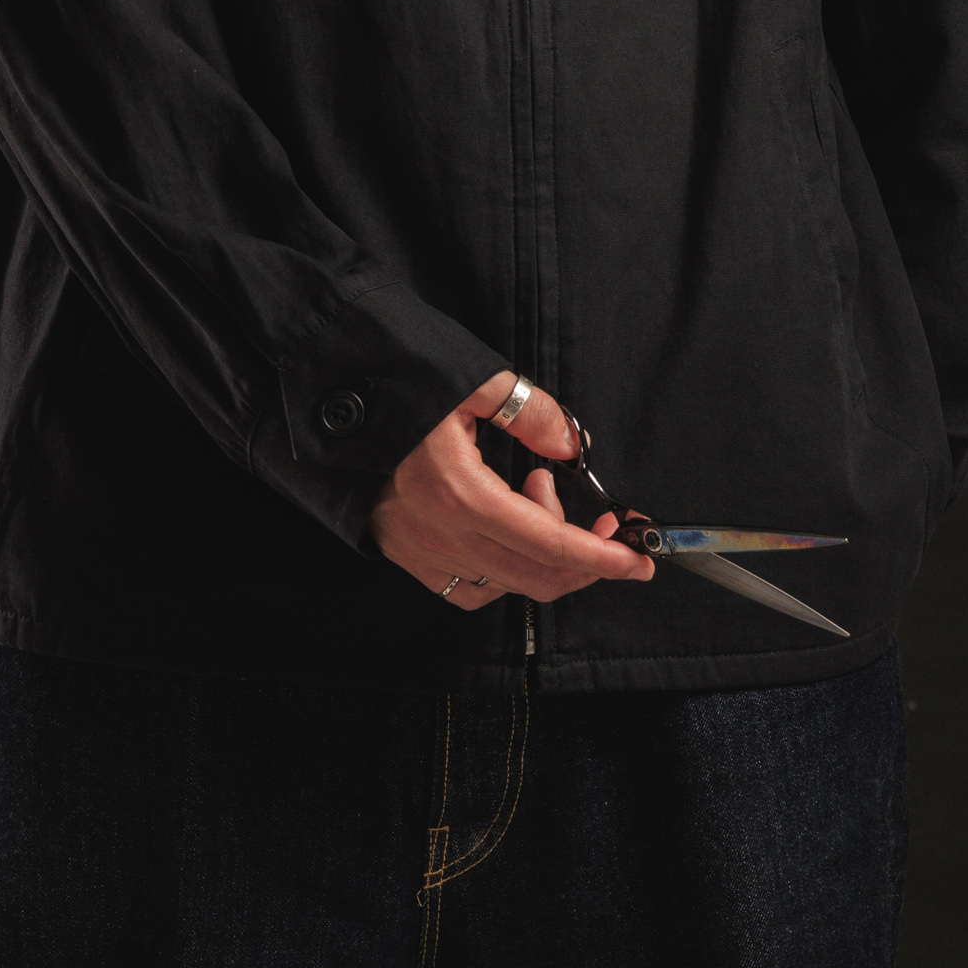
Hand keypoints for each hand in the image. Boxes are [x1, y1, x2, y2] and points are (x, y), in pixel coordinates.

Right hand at [368, 371, 655, 610]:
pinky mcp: (403, 553)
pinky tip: (507, 532)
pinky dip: (503, 572)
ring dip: (542, 555)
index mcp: (459, 492)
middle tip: (606, 524)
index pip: (548, 543)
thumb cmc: (399, 382)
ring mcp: (418, 550)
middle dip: (585, 558)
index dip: (601, 556)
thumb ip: (529, 412)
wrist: (329, 395)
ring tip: (534, 496)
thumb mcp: (472, 379)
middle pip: (535, 576)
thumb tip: (570, 444)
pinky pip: (468, 588)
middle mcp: (439, 533)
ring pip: (505, 585)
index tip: (638, 559)